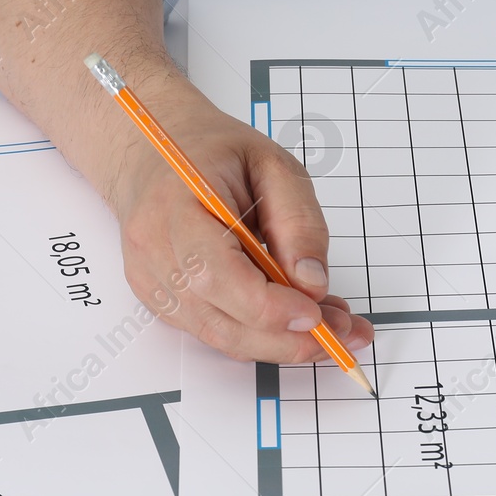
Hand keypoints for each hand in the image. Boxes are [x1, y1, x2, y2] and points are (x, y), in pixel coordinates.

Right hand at [108, 95, 372, 362]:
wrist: (152, 153)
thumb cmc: (211, 152)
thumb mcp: (273, 166)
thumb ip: (298, 222)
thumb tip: (312, 283)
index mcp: (175, 207)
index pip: (218, 277)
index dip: (271, 307)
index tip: (318, 313)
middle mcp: (154, 251)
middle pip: (222, 322)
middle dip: (290, 338)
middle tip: (344, 331)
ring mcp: (152, 281)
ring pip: (222, 338)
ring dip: (282, 343)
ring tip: (332, 324)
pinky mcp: (161, 300)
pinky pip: (216, 332)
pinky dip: (260, 335)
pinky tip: (295, 318)